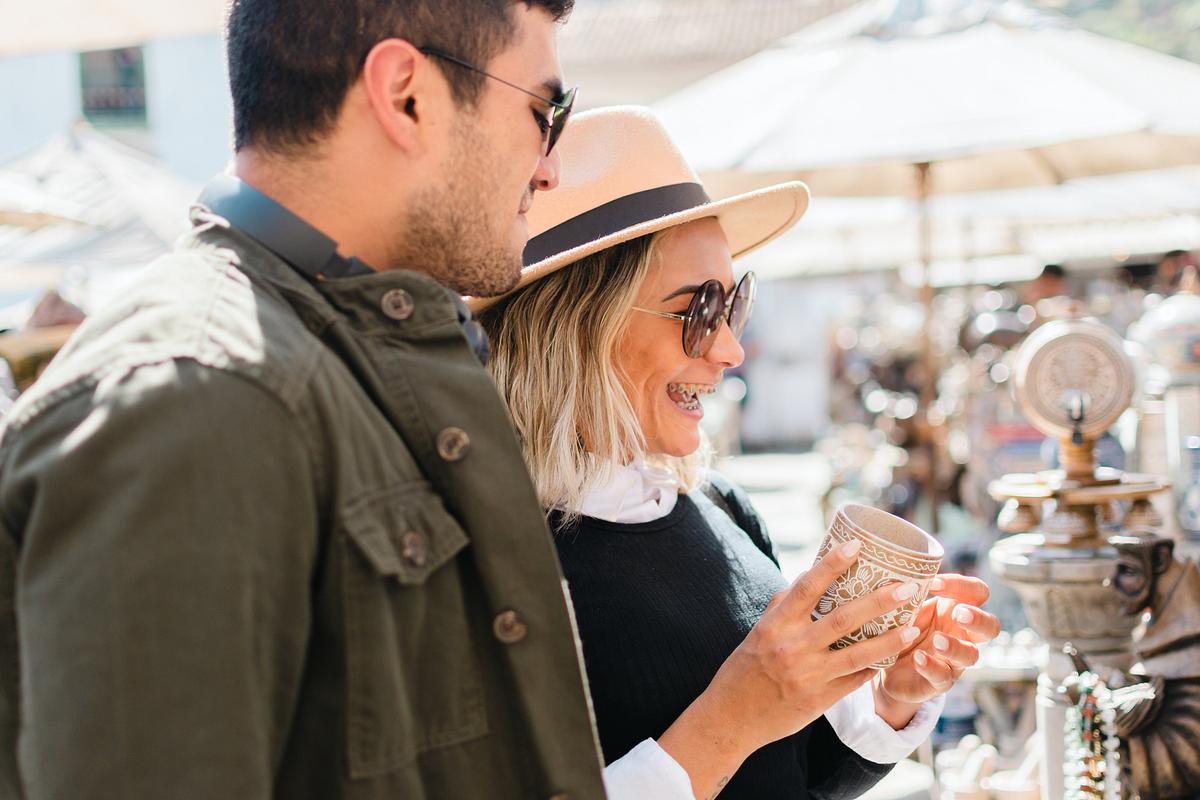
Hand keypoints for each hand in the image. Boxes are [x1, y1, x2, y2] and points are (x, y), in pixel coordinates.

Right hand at [659, 539, 921, 797]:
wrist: (730, 717)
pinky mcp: (819, 700)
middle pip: (843, 618)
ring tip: (913, 626)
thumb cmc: (744, 669)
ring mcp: (808, 675)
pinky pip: (854, 680)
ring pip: (858, 654)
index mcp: (775, 625)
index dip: (832, 564)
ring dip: (889, 639)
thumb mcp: (758, 632)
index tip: (857, 545)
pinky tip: (894, 656)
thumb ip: (783, 606)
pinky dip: (875, 667)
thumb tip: (807, 576)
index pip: (807, 586)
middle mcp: (792, 647)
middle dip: (880, 601)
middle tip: (908, 587)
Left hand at [874, 573, 1000, 725]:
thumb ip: (908, 589)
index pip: (978, 592)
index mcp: (956, 610)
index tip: (932, 583)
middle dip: (978, 618)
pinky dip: (932, 667)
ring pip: (972, 656)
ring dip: (956, 646)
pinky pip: (943, 677)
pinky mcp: (938, 682)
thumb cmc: (901, 627)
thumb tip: (895, 564)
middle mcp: (962, 634)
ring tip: (937, 640)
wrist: (884, 667)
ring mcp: (954, 660)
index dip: (962, 585)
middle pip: (991, 626)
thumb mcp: (905, 605)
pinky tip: (918, 659)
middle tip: (958, 613)